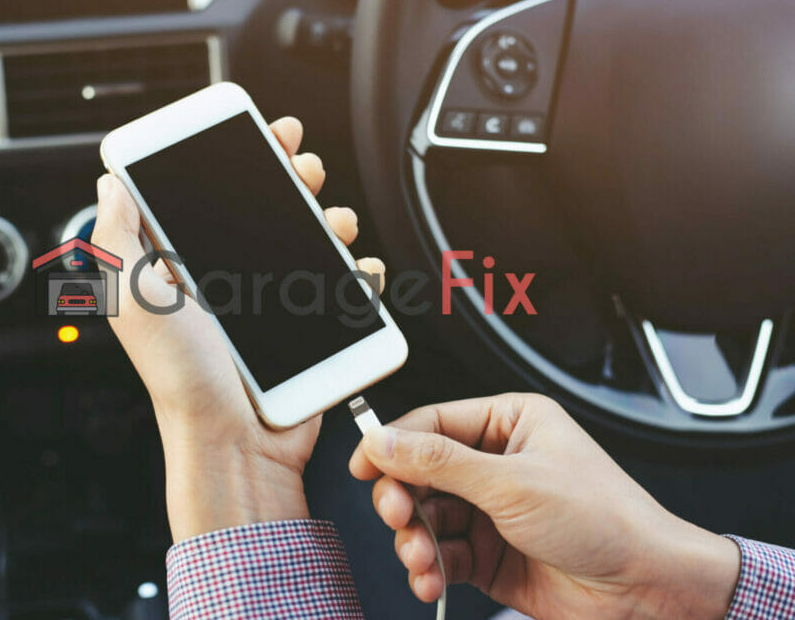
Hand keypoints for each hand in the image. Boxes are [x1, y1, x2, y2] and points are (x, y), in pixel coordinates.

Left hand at [93, 117, 384, 541]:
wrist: (233, 442)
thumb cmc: (180, 377)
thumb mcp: (134, 299)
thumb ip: (117, 237)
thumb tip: (110, 181)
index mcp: (182, 265)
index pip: (210, 194)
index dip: (238, 156)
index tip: (262, 132)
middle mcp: (227, 277)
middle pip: (268, 207)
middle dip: (293, 176)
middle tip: (304, 167)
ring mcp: (271, 300)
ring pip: (309, 238)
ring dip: (331, 216)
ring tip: (336, 219)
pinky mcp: (306, 326)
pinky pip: (339, 287)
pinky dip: (358, 269)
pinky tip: (358, 264)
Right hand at [349, 394, 739, 619]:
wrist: (646, 588)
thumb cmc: (605, 520)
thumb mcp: (512, 483)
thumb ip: (440, 463)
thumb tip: (385, 441)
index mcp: (509, 423)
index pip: (432, 424)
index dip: (392, 444)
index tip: (363, 466)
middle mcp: (497, 463)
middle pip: (421, 473)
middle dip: (404, 499)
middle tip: (397, 516)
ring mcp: (492, 510)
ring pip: (426, 518)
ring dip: (415, 540)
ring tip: (421, 558)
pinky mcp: (490, 554)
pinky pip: (442, 555)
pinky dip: (430, 569)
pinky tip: (431, 580)